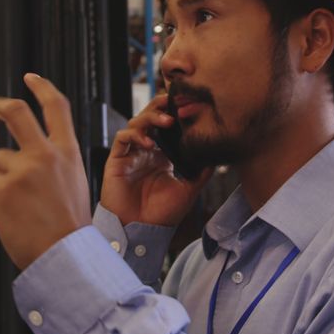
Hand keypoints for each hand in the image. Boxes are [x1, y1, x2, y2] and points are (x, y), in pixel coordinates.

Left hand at [0, 73, 91, 269]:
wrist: (63, 253)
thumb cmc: (69, 223)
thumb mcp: (74, 180)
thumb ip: (54, 159)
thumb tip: (27, 149)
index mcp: (67, 151)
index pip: (56, 106)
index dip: (41, 87)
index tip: (30, 78)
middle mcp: (44, 155)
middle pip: (16, 114)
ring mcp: (20, 171)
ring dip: (3, 178)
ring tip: (22, 203)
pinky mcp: (1, 190)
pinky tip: (15, 213)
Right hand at [101, 94, 212, 226]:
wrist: (141, 231)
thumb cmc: (162, 214)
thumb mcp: (188, 190)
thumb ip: (201, 172)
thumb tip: (216, 156)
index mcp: (162, 155)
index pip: (167, 127)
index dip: (175, 114)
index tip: (189, 105)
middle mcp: (146, 151)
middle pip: (150, 118)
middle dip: (161, 107)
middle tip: (174, 102)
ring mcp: (131, 154)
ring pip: (136, 123)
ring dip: (150, 117)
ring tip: (166, 121)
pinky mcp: (116, 160)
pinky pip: (123, 138)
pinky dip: (135, 134)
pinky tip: (149, 142)